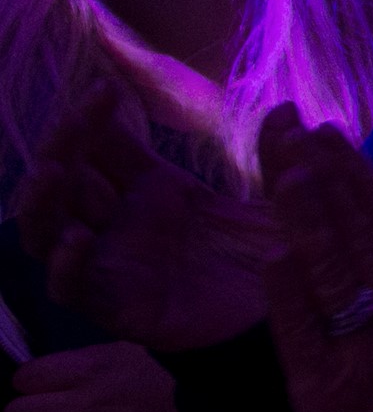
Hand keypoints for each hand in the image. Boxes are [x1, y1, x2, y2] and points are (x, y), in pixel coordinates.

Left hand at [5, 342, 178, 411]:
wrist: (215, 401)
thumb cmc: (172, 368)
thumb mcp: (129, 347)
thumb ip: (85, 361)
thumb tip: (53, 374)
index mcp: (88, 369)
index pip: (25, 378)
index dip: (31, 379)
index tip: (44, 381)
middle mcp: (83, 406)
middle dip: (28, 410)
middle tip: (48, 408)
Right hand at [17, 82, 272, 349]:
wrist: (291, 324)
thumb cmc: (283, 259)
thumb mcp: (288, 202)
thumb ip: (283, 158)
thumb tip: (288, 109)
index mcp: (157, 189)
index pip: (103, 144)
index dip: (93, 116)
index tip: (106, 87)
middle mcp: (127, 222)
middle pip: (68, 177)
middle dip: (62, 144)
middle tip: (79, 118)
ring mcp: (118, 263)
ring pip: (51, 229)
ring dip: (42, 200)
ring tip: (54, 171)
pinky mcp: (120, 306)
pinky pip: (73, 288)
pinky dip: (65, 265)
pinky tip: (79, 239)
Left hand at [257, 104, 372, 411]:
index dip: (356, 174)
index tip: (327, 133)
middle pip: (361, 237)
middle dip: (330, 184)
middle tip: (300, 136)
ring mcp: (362, 347)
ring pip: (336, 275)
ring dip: (314, 224)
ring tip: (291, 176)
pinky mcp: (323, 384)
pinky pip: (306, 333)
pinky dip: (291, 295)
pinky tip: (274, 257)